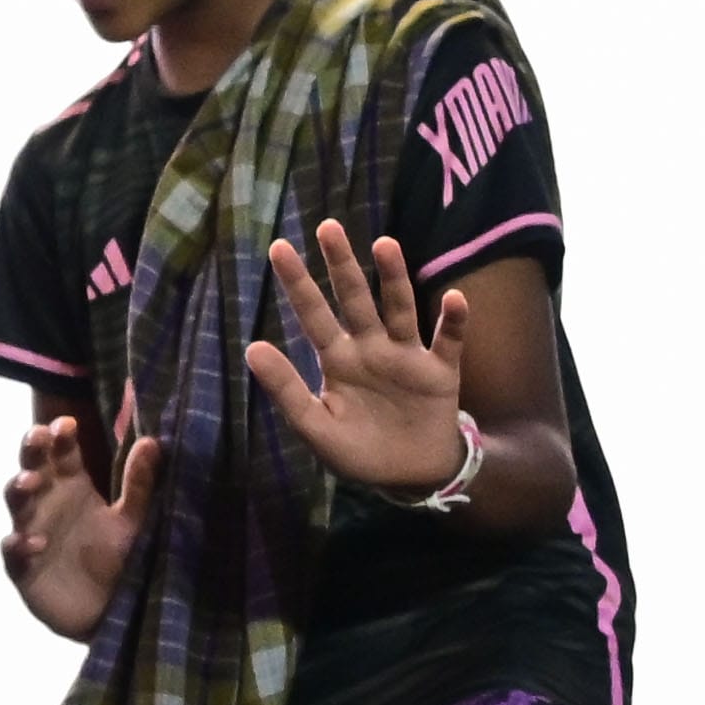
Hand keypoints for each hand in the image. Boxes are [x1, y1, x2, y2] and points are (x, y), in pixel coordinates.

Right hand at [0, 413, 162, 639]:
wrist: (114, 613)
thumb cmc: (121, 560)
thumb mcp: (134, 521)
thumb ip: (140, 484)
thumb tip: (151, 441)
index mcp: (73, 488)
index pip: (62, 454)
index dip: (59, 436)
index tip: (67, 423)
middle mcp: (48, 506)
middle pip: (33, 470)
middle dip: (31, 452)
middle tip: (37, 436)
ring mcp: (32, 535)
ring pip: (16, 506)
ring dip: (18, 490)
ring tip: (30, 483)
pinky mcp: (24, 569)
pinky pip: (14, 554)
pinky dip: (19, 546)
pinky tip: (34, 543)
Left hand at [240, 221, 476, 496]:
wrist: (411, 476)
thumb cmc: (360, 451)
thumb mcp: (317, 427)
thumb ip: (287, 390)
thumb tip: (252, 347)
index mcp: (338, 359)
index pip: (313, 315)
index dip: (298, 283)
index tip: (279, 247)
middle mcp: (371, 347)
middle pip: (354, 299)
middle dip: (342, 265)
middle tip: (328, 227)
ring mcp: (407, 356)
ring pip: (399, 309)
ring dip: (393, 278)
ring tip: (384, 245)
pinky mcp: (440, 371)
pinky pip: (448, 341)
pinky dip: (453, 321)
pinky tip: (453, 299)